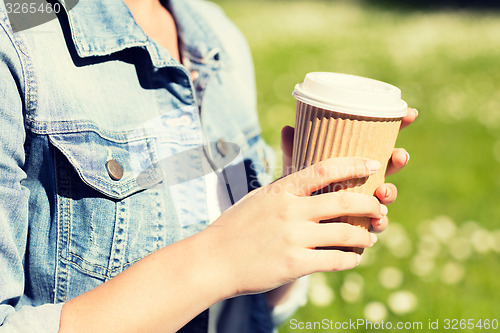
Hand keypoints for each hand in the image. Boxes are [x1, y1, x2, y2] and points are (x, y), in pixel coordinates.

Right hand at [206, 157, 384, 295]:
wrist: (214, 260)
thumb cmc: (236, 226)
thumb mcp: (258, 197)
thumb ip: (285, 187)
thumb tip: (309, 176)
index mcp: (281, 190)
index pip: (324, 169)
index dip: (353, 164)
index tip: (372, 164)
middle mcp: (289, 211)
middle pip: (344, 202)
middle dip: (370, 205)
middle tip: (380, 209)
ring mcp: (293, 238)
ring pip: (345, 234)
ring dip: (364, 236)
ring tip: (369, 238)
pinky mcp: (294, 264)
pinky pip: (335, 260)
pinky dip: (350, 259)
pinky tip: (352, 258)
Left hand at [280, 107, 417, 232]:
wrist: (292, 226)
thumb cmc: (298, 192)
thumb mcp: (297, 170)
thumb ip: (293, 151)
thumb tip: (287, 128)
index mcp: (353, 161)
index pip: (379, 141)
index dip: (397, 127)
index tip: (410, 113)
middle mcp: (364, 180)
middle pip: (389, 166)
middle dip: (398, 159)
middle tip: (400, 155)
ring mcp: (365, 203)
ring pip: (386, 195)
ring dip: (390, 192)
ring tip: (384, 190)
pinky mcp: (362, 225)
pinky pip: (376, 223)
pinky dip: (379, 221)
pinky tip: (378, 220)